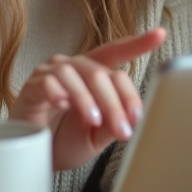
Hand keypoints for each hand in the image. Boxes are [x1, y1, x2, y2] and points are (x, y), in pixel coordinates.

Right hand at [11, 27, 166, 170]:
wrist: (36, 157)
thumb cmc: (66, 140)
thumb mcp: (98, 135)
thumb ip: (113, 124)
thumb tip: (132, 118)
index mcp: (94, 73)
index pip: (117, 53)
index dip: (137, 44)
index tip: (160, 35)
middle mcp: (74, 67)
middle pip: (100, 72)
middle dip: (115, 101)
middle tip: (123, 126)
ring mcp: (51, 73)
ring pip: (74, 73)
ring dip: (87, 98)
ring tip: (94, 120)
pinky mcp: (32, 87)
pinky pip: (46, 81)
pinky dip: (57, 91)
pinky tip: (63, 104)